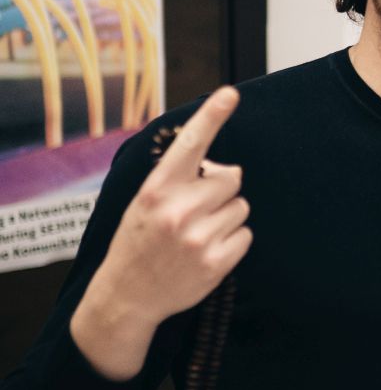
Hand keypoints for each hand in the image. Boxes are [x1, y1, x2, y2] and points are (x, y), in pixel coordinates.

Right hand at [71, 87, 250, 379]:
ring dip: (226, 215)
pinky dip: (232, 240)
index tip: (230, 94)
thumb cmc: (138, 241)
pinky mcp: (216, 263)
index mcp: (157, 189)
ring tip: (198, 232)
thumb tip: (225, 167)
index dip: (211, 116)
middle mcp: (178, 211)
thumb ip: (178, 180)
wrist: (127, 296)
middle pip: (232, 177)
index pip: (190, 145)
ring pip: (240, 206)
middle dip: (221, 188)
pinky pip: (245, 234)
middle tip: (199, 207)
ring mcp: (198, 238)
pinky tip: (207, 250)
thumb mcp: (144, 202)